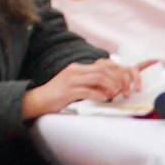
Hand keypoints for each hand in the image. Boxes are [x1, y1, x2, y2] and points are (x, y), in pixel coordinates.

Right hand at [25, 60, 140, 118]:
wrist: (40, 99)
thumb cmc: (59, 94)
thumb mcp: (76, 85)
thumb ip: (90, 84)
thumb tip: (109, 88)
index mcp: (78, 67)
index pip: (103, 64)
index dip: (117, 72)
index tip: (125, 82)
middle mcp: (75, 70)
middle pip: (103, 70)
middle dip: (117, 80)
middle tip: (123, 91)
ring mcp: (70, 80)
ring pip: (97, 78)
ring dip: (110, 87)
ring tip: (114, 95)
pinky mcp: (68, 91)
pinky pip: (88, 91)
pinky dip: (99, 95)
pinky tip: (104, 99)